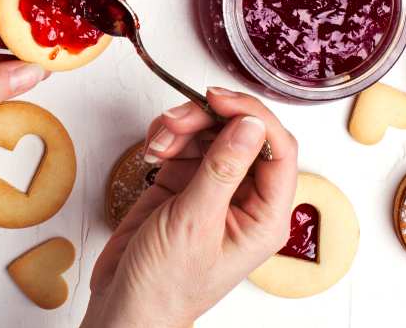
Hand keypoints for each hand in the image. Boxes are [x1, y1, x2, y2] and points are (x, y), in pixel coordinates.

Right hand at [83, 88, 297, 327]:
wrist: (127, 305)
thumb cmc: (168, 284)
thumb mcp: (195, 223)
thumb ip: (224, 169)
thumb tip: (251, 126)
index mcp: (265, 216)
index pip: (278, 149)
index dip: (252, 116)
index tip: (219, 100)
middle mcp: (244, 199)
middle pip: (240, 134)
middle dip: (206, 119)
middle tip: (176, 120)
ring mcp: (213, 190)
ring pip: (209, 134)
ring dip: (181, 127)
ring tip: (158, 143)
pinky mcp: (184, 185)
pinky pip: (184, 145)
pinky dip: (166, 139)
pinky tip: (153, 153)